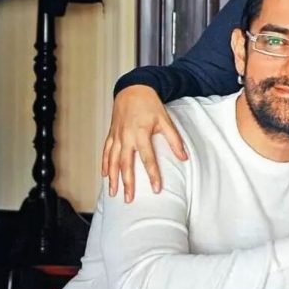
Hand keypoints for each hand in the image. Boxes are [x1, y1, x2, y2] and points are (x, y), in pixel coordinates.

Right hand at [101, 85, 186, 201]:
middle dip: (127, 183)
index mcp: (141, 133)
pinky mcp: (111, 134)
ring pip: (112, 161)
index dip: (152, 175)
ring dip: (112, 178)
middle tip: (129, 199)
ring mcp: (116, 136)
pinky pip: (106, 152)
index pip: (148, 159)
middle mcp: (126, 137)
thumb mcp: (165, 120)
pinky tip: (104, 175)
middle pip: (125, 164)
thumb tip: (184, 157)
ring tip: (113, 193)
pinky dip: (104, 164)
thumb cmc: (150, 104)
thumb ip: (174, 139)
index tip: (156, 189)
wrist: (132, 88)